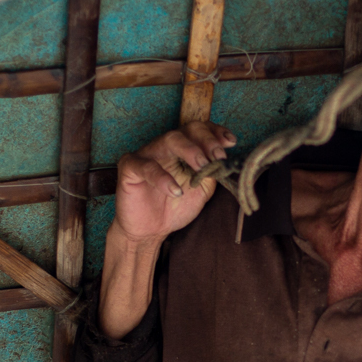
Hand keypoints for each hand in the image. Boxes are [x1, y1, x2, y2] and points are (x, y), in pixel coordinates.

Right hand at [111, 121, 236, 245]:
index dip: (215, 132)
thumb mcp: (202, 190)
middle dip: (206, 140)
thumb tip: (228, 162)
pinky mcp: (130, 167)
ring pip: (169, 139)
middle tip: (218, 156)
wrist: (150, 231)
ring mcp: (147, 154)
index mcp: (183, 149)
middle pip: (187, 130)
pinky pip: (147, 167)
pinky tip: (176, 192)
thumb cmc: (175, 207)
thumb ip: (212, 173)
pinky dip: (163, 178)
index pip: (200, 130)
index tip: (230, 142)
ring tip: (202, 166)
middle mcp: (165, 147)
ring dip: (190, 150)